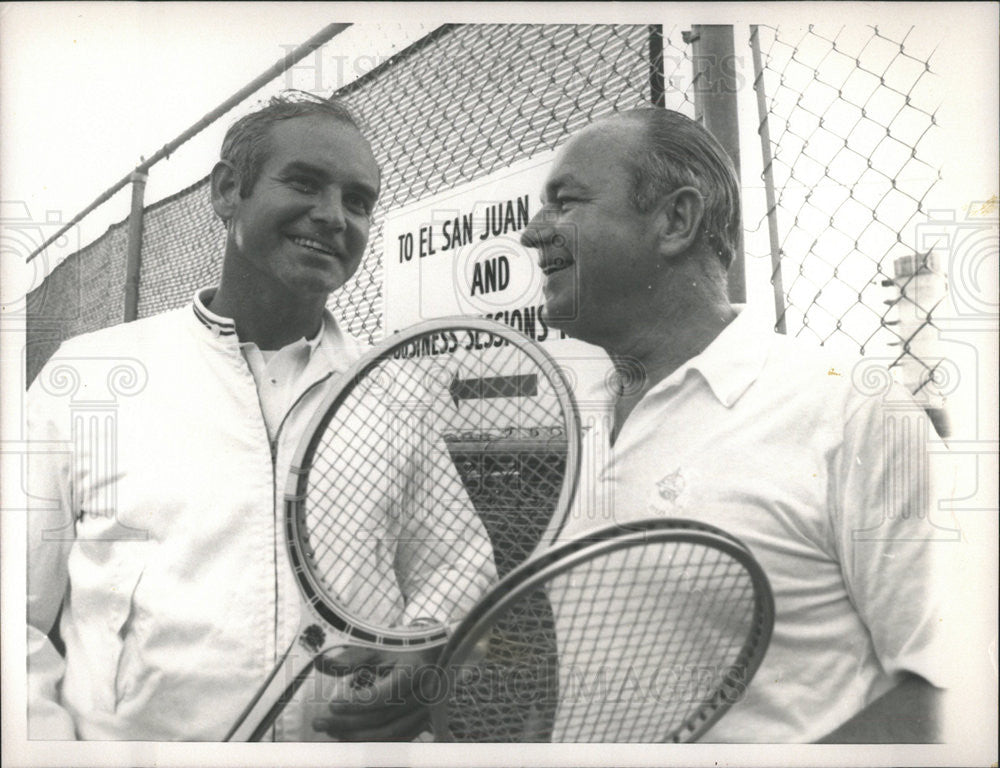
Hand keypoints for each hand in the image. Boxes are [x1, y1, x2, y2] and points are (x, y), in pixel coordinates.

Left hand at [311, 646, 440, 740]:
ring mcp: (424, 711)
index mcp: (412, 669)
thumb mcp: (378, 648)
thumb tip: (321, 662)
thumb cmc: (398, 650)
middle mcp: (422, 693)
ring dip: (356, 736)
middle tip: (319, 722)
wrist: (430, 657)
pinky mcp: (421, 724)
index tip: (331, 704)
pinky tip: (348, 738)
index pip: (383, 694)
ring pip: (389, 733)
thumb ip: (351, 658)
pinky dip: (371, 742)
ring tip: (331, 731)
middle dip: (348, 723)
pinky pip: (396, 740)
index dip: (356, 703)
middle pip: (383, 717)